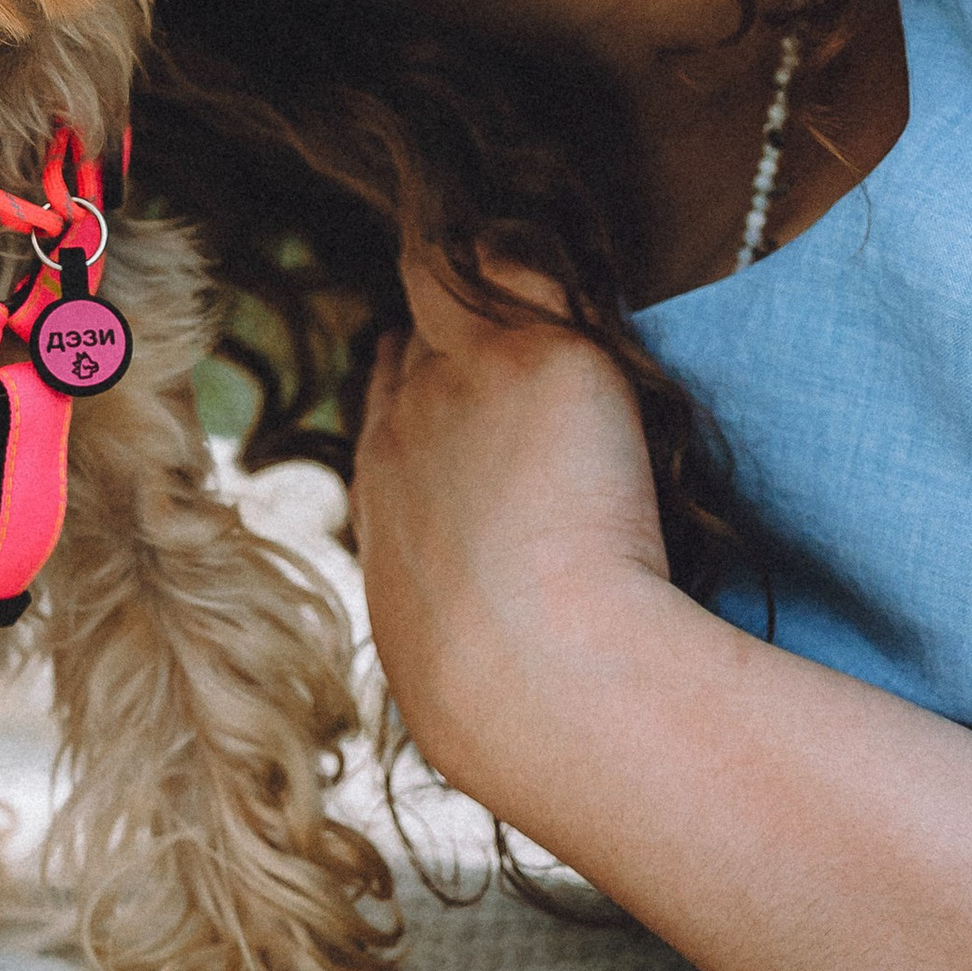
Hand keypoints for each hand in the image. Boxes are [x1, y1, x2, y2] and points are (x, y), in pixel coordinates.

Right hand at [349, 255, 666, 814]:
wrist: (544, 682)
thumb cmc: (511, 703)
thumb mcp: (443, 656)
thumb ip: (451, 608)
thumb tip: (466, 638)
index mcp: (383, 489)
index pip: (390, 392)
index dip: (424, 372)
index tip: (465, 376)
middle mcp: (406, 417)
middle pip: (418, 332)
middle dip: (454, 320)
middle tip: (519, 323)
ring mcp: (463, 376)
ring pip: (463, 283)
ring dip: (507, 287)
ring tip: (560, 292)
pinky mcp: (539, 351)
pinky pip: (531, 267)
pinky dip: (552, 267)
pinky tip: (588, 279)